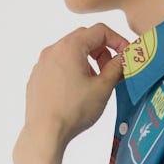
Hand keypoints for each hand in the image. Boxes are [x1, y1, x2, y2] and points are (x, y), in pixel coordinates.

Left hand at [16, 23, 129, 161]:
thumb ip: (117, 67)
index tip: (126, 55)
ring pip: (70, 53)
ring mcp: (42, 64)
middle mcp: (53, 50)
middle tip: (112, 70)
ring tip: (94, 83)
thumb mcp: (103, 88)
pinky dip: (72, 71)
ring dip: (87, 61)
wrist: (45, 132)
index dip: (118, 40)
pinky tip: (77, 92)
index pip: (100, 31)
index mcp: (70, 46)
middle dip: (102, 51)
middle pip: (84, 39)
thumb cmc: (74, 110)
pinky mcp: (37, 78)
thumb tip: (124, 58)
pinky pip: (58, 66)